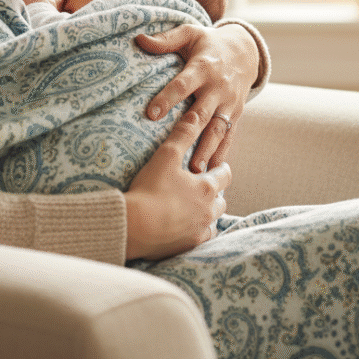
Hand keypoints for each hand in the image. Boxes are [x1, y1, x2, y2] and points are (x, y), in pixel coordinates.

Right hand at [124, 107, 231, 260]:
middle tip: (202, 186)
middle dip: (215, 192)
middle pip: (221, 199)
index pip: (224, 174)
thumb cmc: (150, 188)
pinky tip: (187, 226)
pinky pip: (202, 238)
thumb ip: (183, 133)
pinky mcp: (189, 246)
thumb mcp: (167, 155)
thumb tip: (195, 113)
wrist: (134, 225)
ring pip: (213, 220)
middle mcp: (208, 210)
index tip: (214, 166)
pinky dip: (198, 230)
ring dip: (208, 213)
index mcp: (207, 187)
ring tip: (194, 207)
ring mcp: (200, 230)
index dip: (220, 168)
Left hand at [135, 23, 257, 172]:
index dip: (167, 98)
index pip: (183, 85)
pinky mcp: (235, 115)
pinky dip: (222, 153)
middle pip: (202, 113)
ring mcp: (229, 103)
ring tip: (195, 170)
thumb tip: (139, 39)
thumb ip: (166, 38)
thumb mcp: (190, 33)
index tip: (151, 113)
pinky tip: (214, 170)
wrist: (245, 51)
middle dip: (189, 133)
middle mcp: (218, 87)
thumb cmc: (209, 43)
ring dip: (207, 150)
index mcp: (204, 67)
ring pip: (217, 129)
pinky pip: (229, 136)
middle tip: (175, 151)